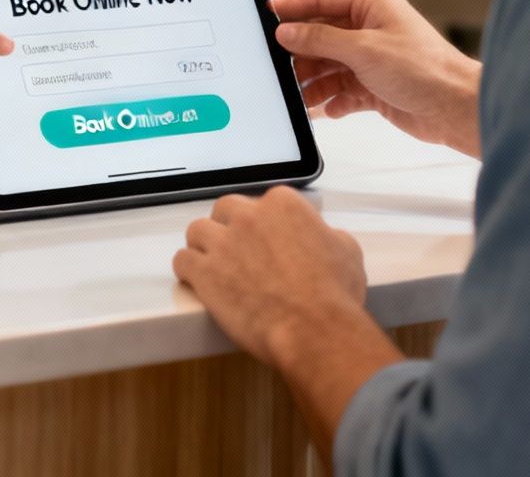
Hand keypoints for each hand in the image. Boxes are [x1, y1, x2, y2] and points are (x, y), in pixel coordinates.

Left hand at [174, 187, 372, 366]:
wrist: (313, 329)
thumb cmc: (332, 295)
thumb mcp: (347, 252)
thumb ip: (328, 235)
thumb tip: (324, 238)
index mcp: (283, 205)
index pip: (264, 201)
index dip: (264, 222)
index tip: (265, 236)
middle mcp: (249, 217)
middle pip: (226, 210)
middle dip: (229, 226)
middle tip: (237, 247)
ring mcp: (224, 243)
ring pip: (197, 231)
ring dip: (204, 245)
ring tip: (212, 262)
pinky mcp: (204, 272)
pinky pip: (182, 261)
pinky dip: (187, 269)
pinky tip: (195, 279)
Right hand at [272, 0, 481, 156]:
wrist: (456, 108)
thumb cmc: (425, 70)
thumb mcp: (363, 50)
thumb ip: (320, 40)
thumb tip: (288, 32)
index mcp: (372, 5)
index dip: (293, 7)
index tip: (268, 16)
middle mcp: (371, 28)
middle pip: (321, 36)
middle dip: (301, 54)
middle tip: (279, 69)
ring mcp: (372, 58)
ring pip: (329, 66)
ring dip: (314, 82)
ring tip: (300, 97)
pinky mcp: (376, 86)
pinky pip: (343, 90)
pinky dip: (333, 101)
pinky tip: (328, 109)